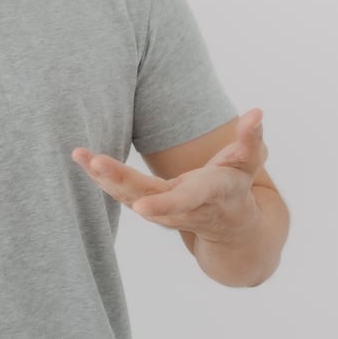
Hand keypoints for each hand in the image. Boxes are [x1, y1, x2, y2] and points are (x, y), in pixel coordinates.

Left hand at [71, 109, 267, 243]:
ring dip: (101, 178)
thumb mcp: (248, 164)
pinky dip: (98, 177)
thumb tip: (258, 112)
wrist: (227, 226)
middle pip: (144, 196)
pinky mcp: (144, 204)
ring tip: (79, 155)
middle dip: (118, 181)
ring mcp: (158, 210)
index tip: (141, 207)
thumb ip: (251, 139)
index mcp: (206, 196)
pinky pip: (118, 193)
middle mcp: (179, 207)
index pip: (184, 201)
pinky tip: (80, 158)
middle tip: (94, 163)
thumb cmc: (237, 187)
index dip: (163, 204)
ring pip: (125, 196)